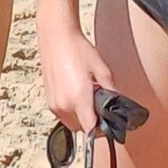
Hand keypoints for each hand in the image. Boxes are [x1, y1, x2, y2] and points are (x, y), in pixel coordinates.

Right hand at [38, 17, 114, 132]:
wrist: (56, 36)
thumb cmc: (78, 49)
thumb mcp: (102, 70)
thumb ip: (112, 93)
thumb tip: (119, 107)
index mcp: (78, 99)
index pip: (91, 130)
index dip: (102, 130)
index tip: (109, 122)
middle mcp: (63, 105)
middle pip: (82, 129)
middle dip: (93, 122)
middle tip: (100, 105)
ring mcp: (53, 103)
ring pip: (72, 124)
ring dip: (81, 118)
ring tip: (88, 98)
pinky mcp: (48, 99)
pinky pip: (63, 115)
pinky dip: (71, 111)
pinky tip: (77, 94)